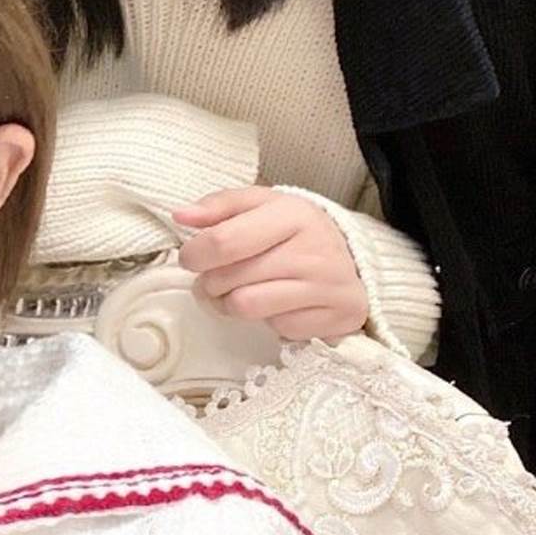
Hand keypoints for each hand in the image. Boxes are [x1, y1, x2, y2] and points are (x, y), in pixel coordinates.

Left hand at [173, 187, 368, 341]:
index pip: (224, 241)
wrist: (354, 262)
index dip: (194, 254)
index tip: (191, 257)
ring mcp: (326, 287)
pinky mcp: (334, 318)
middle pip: (228, 279)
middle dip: (209, 282)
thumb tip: (182, 216)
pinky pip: (276, 328)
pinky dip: (268, 320)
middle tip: (216, 278)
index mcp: (293, 214)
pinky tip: (276, 304)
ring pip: (245, 307)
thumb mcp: (261, 206)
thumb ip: (219, 206)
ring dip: (229, 304)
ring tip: (237, 292)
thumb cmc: (295, 233)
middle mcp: (313, 249)